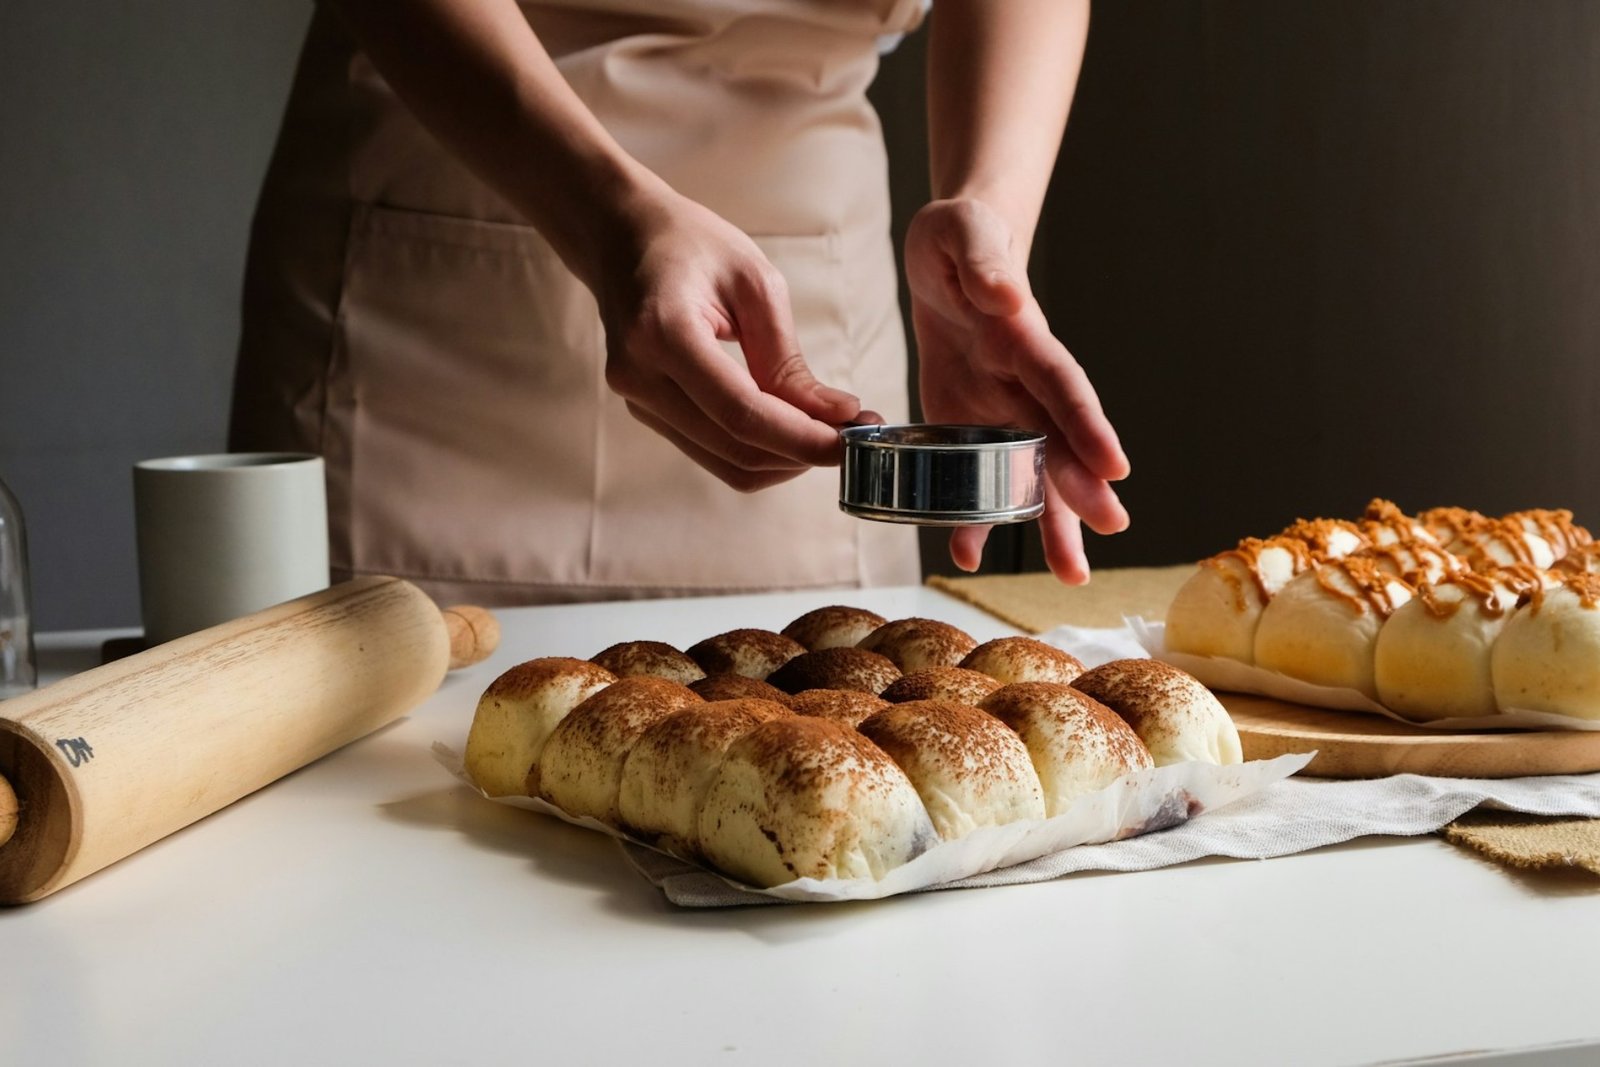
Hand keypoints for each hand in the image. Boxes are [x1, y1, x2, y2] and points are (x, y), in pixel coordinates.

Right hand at [583, 187, 858, 491]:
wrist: (621, 237)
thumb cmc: (690, 245)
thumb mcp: (754, 282)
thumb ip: (789, 359)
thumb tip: (835, 416)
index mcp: (664, 333)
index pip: (742, 412)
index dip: (802, 438)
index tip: (852, 438)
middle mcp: (640, 377)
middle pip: (736, 448)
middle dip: (802, 452)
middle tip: (853, 433)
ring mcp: (637, 401)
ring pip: (727, 463)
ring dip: (785, 459)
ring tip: (828, 429)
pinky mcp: (648, 412)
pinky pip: (713, 452)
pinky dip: (760, 449)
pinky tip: (792, 426)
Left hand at [907, 198, 1129, 582]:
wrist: (948, 256)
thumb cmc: (958, 240)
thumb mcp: (960, 233)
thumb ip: (982, 260)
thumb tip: (1006, 294)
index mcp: (1024, 337)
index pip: (1061, 384)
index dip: (1085, 424)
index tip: (1114, 466)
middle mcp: (1023, 382)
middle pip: (1059, 442)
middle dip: (1081, 487)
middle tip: (1108, 532)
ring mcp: (1002, 409)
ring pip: (1032, 473)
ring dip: (1049, 523)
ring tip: (1071, 574)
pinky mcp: (971, 425)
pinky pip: (977, 477)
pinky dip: (972, 517)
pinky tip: (968, 554)